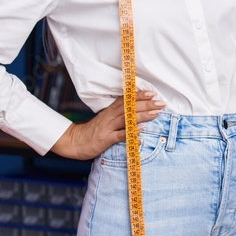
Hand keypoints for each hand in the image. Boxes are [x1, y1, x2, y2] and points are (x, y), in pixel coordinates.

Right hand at [49, 90, 164, 160]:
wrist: (75, 141)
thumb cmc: (94, 131)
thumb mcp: (106, 119)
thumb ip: (119, 113)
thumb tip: (135, 109)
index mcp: (110, 111)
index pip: (127, 100)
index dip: (139, 96)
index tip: (152, 93)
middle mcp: (110, 116)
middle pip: (130, 108)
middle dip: (146, 104)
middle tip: (160, 102)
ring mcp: (108, 127)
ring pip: (127, 119)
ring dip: (142, 116)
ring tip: (155, 113)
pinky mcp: (106, 138)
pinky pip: (120, 136)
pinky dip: (131, 133)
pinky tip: (141, 131)